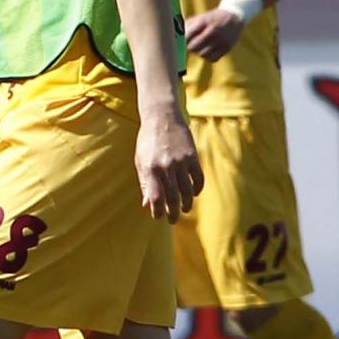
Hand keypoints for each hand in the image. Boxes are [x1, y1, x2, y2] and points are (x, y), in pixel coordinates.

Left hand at [136, 107, 203, 221]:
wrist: (162, 117)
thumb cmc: (147, 141)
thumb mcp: (140, 161)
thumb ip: (145, 183)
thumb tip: (146, 205)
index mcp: (149, 169)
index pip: (155, 197)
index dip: (157, 211)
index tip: (158, 217)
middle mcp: (165, 166)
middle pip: (172, 197)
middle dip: (173, 212)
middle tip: (173, 220)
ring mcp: (181, 162)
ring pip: (187, 190)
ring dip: (186, 203)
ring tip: (184, 210)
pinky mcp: (192, 157)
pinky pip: (198, 178)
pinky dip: (197, 189)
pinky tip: (193, 194)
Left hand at [183, 7, 245, 60]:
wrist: (235, 16)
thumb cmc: (212, 18)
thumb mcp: (199, 18)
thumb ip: (186, 26)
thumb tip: (172, 35)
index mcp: (203, 22)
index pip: (186, 36)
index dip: (181, 41)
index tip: (179, 42)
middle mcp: (212, 31)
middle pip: (193, 47)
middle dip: (189, 47)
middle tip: (190, 45)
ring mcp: (221, 40)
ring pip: (202, 54)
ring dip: (199, 52)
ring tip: (201, 46)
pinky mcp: (227, 48)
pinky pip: (213, 59)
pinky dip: (209, 57)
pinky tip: (209, 50)